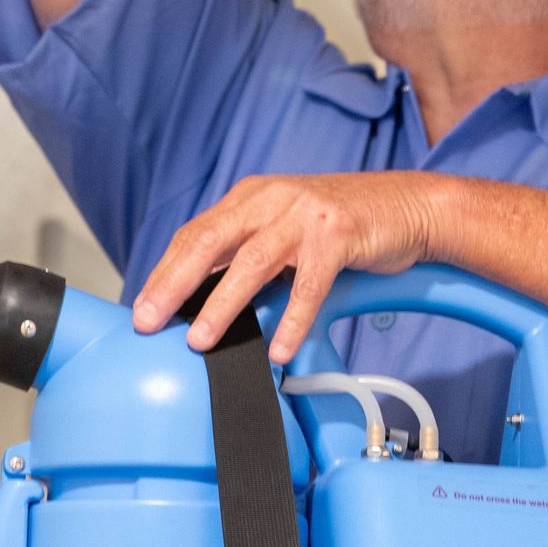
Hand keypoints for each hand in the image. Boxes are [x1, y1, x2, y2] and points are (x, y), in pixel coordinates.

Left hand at [132, 172, 440, 361]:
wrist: (406, 206)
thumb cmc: (340, 225)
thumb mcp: (284, 228)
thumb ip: (247, 252)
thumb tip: (202, 299)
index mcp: (250, 197)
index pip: (195, 234)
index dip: (164, 271)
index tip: (141, 308)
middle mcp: (271, 199)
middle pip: (209, 241)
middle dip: (173, 284)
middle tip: (148, 320)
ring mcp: (304, 215)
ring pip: (252, 263)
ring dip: (222, 305)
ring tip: (201, 340)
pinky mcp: (338, 234)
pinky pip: (309, 284)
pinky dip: (292, 319)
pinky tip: (279, 349)